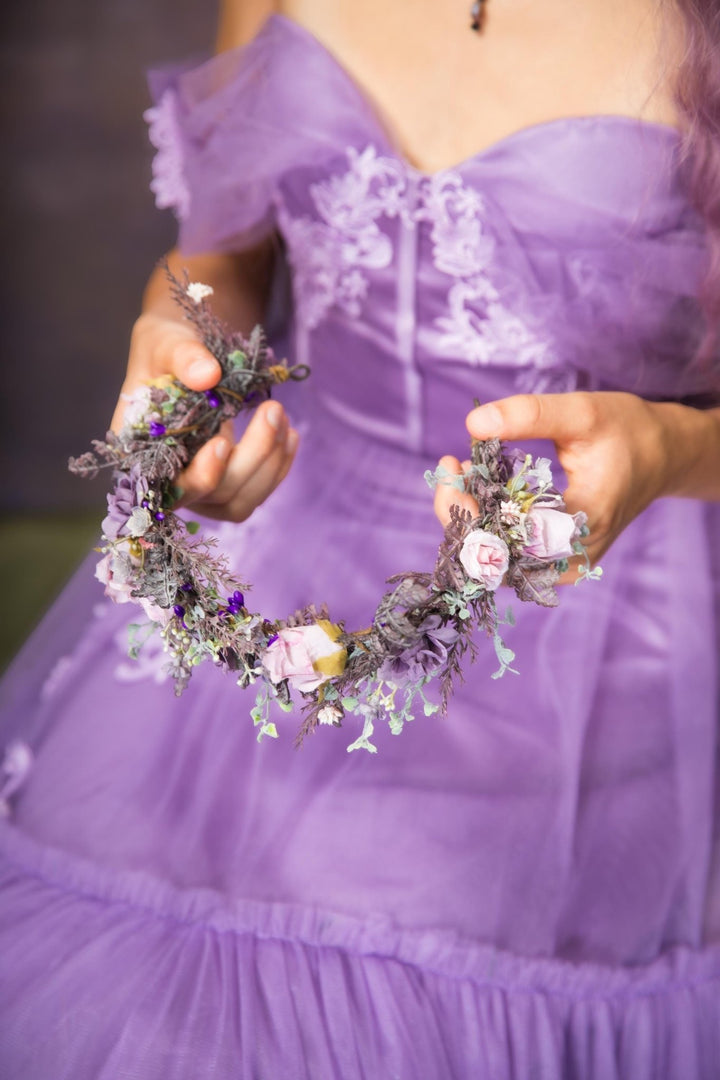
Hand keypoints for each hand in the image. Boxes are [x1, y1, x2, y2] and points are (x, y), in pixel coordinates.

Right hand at [112, 312, 297, 522]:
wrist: (182, 355)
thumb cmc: (164, 349)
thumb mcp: (165, 341)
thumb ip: (182, 356)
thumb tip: (208, 375)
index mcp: (138, 451)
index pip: (167, 484)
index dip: (200, 474)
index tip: (223, 442)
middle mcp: (166, 480)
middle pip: (213, 494)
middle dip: (250, 457)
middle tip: (273, 409)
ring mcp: (198, 487)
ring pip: (239, 502)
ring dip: (269, 466)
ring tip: (283, 418)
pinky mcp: (225, 484)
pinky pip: (255, 492)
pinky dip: (278, 467)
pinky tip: (290, 435)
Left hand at [433, 391, 673, 569]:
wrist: (662, 456)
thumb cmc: (627, 432)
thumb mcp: (583, 412)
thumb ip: (531, 415)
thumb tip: (472, 423)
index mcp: (582, 526)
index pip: (504, 536)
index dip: (465, 506)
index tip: (452, 462)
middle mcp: (571, 559)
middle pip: (490, 558)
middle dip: (458, 512)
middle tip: (451, 466)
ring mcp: (563, 567)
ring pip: (494, 563)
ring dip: (467, 520)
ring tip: (463, 475)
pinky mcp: (555, 563)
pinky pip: (506, 558)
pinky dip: (484, 526)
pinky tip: (480, 492)